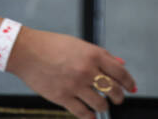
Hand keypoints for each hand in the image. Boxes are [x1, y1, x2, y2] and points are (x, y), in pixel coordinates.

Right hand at [6, 28, 134, 118]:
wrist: (26, 51)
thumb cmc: (51, 45)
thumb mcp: (78, 45)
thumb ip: (101, 55)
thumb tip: (120, 62)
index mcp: (93, 54)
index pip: (120, 72)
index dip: (129, 82)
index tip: (131, 88)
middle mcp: (86, 70)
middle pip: (113, 90)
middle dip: (118, 97)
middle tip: (117, 98)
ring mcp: (75, 85)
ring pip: (100, 104)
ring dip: (103, 106)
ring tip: (100, 104)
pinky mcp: (63, 97)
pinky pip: (83, 113)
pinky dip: (90, 116)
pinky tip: (90, 115)